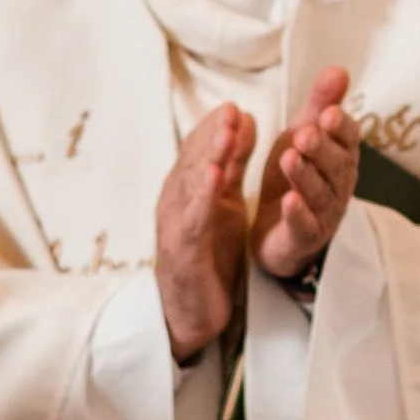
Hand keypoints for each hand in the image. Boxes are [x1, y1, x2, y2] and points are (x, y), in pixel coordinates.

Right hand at [156, 104, 255, 360]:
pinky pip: (195, 220)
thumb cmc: (208, 253)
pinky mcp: (184, 252)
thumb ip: (233, 162)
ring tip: (226, 134)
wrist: (190, 311)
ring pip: (192, 186)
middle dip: (212, 136)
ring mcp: (177, 226)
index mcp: (188, 189)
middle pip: (194, 163)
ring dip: (209, 158)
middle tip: (232, 111)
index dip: (215, 129)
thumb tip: (243, 120)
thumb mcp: (226, 201)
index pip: (199, 152)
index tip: (234, 108)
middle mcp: (177, 202)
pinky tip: (216, 180)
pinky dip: (204, 197)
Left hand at [253, 67, 359, 281]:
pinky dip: (298, 214)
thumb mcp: (303, 135)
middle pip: (336, 166)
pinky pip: (304, 226)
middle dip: (322, 149)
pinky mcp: (304, 237)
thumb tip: (339, 69)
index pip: (348, 139)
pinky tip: (288, 201)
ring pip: (320, 194)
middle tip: (304, 134)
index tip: (327, 113)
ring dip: (306, 176)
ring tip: (289, 159)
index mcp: (341, 157)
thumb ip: (320, 105)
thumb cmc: (295, 176)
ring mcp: (324, 214)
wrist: (278, 230)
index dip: (340, 127)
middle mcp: (339, 185)